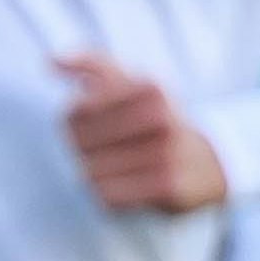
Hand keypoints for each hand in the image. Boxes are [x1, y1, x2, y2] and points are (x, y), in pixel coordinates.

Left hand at [56, 52, 230, 215]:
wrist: (210, 162)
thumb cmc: (157, 119)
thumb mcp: (133, 82)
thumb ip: (91, 63)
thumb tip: (49, 61)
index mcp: (149, 88)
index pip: (76, 110)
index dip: (71, 123)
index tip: (89, 126)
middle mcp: (161, 118)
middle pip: (79, 143)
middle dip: (79, 151)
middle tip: (97, 152)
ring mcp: (166, 153)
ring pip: (90, 173)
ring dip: (92, 175)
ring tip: (110, 169)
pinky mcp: (168, 188)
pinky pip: (109, 199)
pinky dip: (106, 196)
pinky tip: (120, 187)